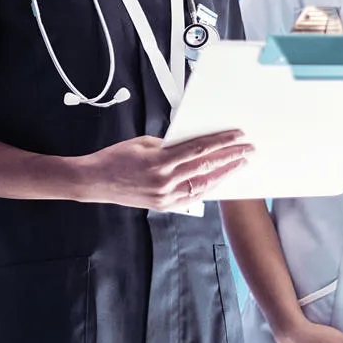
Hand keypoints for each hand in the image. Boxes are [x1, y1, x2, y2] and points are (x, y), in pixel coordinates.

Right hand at [79, 129, 252, 211]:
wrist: (95, 181)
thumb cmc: (114, 159)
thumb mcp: (143, 142)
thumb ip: (169, 144)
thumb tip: (191, 143)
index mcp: (159, 161)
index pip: (199, 149)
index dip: (221, 142)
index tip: (237, 136)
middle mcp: (165, 181)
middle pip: (206, 167)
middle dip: (230, 157)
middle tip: (248, 150)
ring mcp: (165, 197)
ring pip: (204, 184)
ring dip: (224, 174)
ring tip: (240, 165)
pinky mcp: (164, 206)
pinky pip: (193, 197)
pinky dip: (208, 187)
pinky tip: (219, 181)